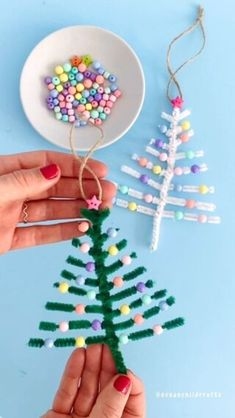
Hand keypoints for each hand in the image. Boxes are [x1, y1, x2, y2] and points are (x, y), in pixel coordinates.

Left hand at [0, 151, 115, 253]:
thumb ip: (22, 181)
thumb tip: (54, 172)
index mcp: (4, 171)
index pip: (44, 162)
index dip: (73, 165)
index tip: (100, 170)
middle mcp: (11, 191)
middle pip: (53, 187)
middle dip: (82, 188)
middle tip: (108, 192)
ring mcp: (10, 216)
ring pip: (50, 211)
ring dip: (78, 209)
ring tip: (103, 210)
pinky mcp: (9, 240)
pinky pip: (40, 234)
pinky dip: (62, 232)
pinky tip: (83, 228)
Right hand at [42, 344, 145, 417]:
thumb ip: (111, 406)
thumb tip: (126, 378)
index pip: (132, 399)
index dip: (127, 379)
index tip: (121, 362)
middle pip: (108, 388)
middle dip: (106, 365)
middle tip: (104, 343)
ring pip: (88, 387)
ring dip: (89, 365)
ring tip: (91, 345)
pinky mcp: (60, 417)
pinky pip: (68, 393)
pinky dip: (72, 374)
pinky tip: (77, 356)